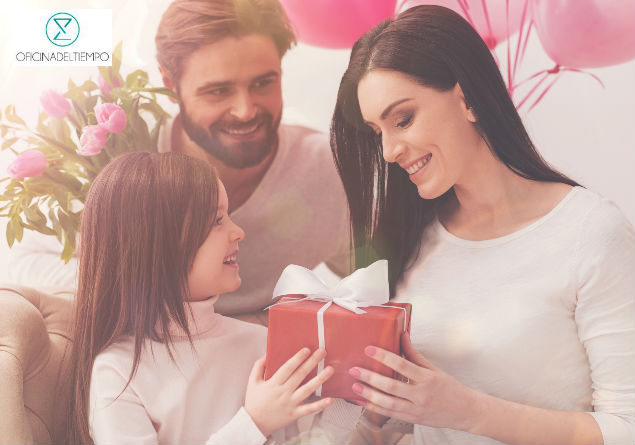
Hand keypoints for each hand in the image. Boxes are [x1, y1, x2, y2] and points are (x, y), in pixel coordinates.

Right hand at [245, 348, 333, 436]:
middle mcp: (283, 392)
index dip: (297, 358)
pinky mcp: (295, 414)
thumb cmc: (254, 401)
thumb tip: (268, 353)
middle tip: (322, 352)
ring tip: (330, 369)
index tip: (306, 350)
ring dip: (320, 379)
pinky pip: (309, 409)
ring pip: (308, 389)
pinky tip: (329, 399)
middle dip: (312, 362)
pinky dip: (320, 405)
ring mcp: (290, 403)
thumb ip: (259, 366)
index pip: (288, 368)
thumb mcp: (252, 381)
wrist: (254, 423)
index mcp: (273, 383)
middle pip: (300, 375)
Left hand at [348, 333, 480, 431]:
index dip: (384, 357)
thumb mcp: (434, 369)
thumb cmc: (450, 387)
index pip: (402, 365)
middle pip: (392, 386)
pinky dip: (376, 408)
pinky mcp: (414, 419)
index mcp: (427, 378)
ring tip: (355, 386)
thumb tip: (402, 334)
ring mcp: (417, 409)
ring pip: (389, 404)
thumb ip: (415, 353)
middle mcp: (422, 395)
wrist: (466, 411)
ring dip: (370, 395)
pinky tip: (364, 402)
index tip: (369, 349)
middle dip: (371, 378)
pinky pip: (391, 414)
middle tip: (355, 370)